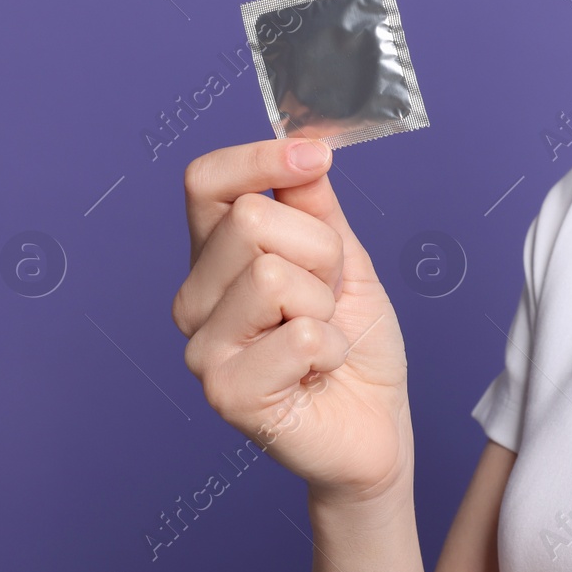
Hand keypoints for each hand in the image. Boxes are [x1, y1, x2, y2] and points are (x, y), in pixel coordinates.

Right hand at [174, 137, 412, 505]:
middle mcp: (196, 298)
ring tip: (322, 337)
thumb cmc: (354, 343)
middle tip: (327, 297)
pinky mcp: (226, 392)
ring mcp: (204, 347)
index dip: (258, 159)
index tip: (314, 156)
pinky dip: (332, 348)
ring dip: (326, 304)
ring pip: (273, 275)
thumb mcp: (345, 259)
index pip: (205, 182)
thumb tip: (303, 147)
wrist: (375, 424)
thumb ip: (317, 206)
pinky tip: (320, 371)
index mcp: (216, 257)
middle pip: (250, 220)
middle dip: (319, 252)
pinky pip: (300, 333)